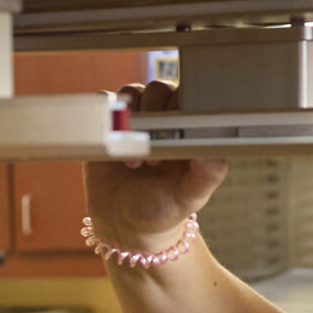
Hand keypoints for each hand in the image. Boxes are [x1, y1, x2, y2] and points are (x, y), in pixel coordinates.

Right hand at [85, 80, 225, 252]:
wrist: (124, 224)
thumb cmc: (163, 209)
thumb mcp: (189, 197)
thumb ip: (207, 176)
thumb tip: (209, 154)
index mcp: (188, 129)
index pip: (189, 98)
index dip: (180, 111)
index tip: (174, 138)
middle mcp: (162, 119)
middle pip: (158, 89)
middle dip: (153, 118)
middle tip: (153, 159)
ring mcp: (134, 120)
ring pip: (131, 92)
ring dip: (130, 122)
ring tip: (134, 161)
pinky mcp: (108, 126)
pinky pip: (104, 103)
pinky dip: (107, 120)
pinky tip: (114, 150)